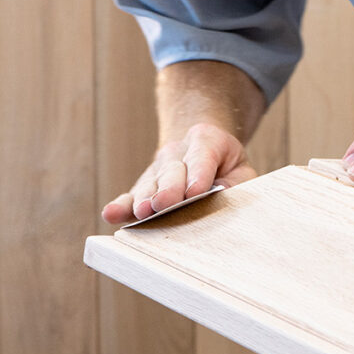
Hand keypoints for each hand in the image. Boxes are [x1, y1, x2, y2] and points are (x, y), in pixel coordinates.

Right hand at [101, 123, 256, 223]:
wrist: (203, 149)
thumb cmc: (227, 166)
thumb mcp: (242, 169)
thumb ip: (236, 184)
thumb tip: (221, 198)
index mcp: (207, 139)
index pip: (203, 155)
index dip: (199, 173)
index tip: (195, 192)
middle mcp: (177, 150)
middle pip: (172, 170)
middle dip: (169, 188)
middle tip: (165, 204)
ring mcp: (157, 168)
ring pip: (150, 184)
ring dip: (146, 199)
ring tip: (143, 212)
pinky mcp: (143, 187)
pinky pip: (130, 196)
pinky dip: (121, 206)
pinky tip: (112, 214)